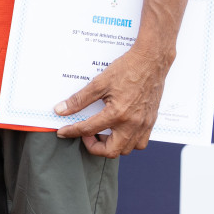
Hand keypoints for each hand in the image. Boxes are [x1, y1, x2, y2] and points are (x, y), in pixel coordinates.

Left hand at [54, 44, 172, 156]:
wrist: (151, 62)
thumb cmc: (127, 69)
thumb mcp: (99, 83)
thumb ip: (79, 99)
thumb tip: (62, 109)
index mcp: (117, 114)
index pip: (88, 130)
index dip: (72, 132)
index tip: (63, 132)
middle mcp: (132, 124)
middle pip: (111, 151)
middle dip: (94, 147)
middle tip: (85, 134)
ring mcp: (143, 125)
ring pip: (127, 149)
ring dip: (112, 145)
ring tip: (101, 131)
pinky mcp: (150, 122)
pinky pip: (140, 142)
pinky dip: (128, 142)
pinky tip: (119, 130)